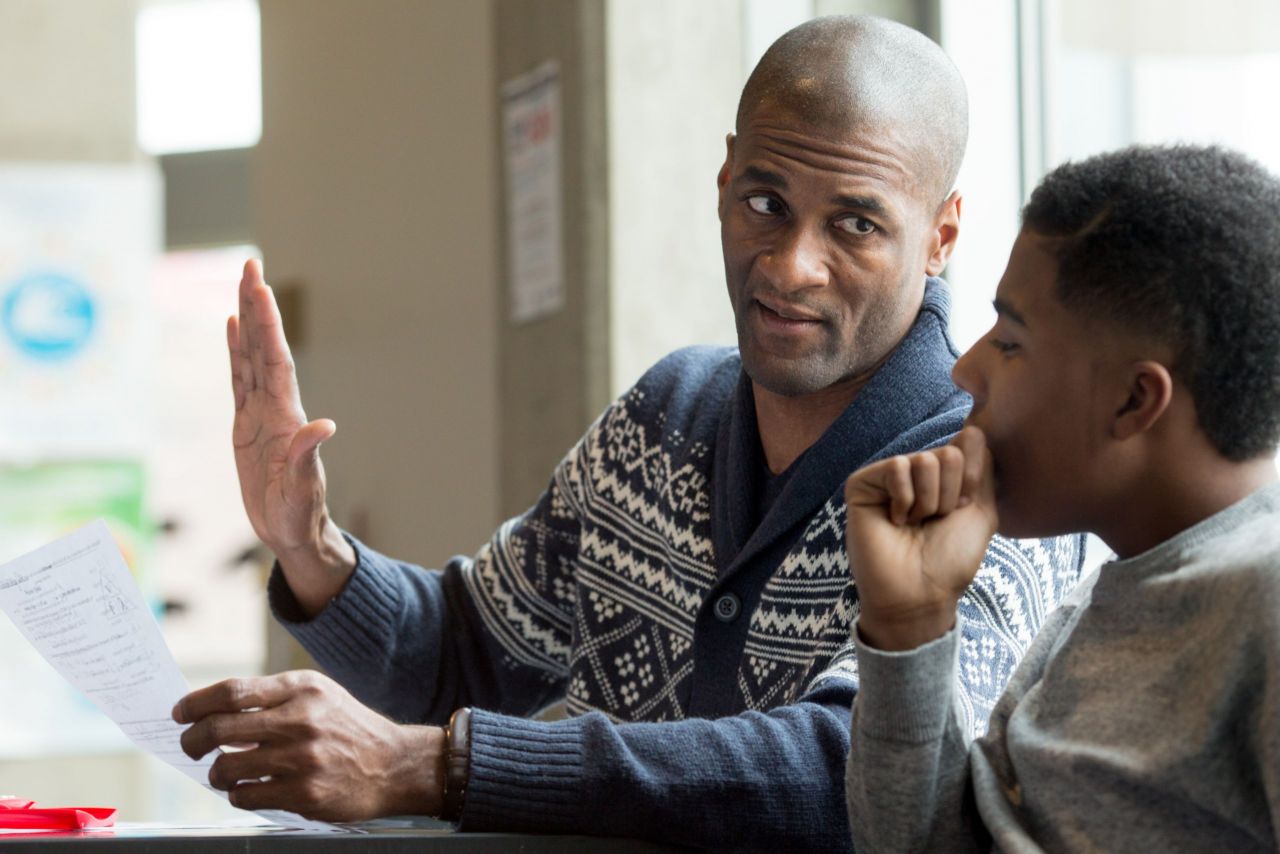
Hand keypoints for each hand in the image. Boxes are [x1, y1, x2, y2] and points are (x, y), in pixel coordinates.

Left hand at [174, 671, 444, 820]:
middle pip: (220, 729)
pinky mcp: (304, 794)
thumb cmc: (348, 727)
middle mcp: (301, 720)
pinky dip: (237, 793)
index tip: (180, 713)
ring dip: (215, 773)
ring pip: (227, 767)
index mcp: (302, 689)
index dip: (196, 704)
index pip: (233, 692)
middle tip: (189, 746)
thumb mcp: (319, 695)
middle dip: (192, 740)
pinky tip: (248, 789)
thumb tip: (214, 711)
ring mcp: (302, 759)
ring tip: (223, 772)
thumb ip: (273, 698)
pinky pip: (246, 796)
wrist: (394, 765)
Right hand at [229, 259, 353, 614]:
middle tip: (250, 265)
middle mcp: (275, 407)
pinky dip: (235, 352)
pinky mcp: (246, 425)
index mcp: (286, 416)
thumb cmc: (298, 514)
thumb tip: (323, 426)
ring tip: (242, 284)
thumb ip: (306, 457)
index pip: (276, 360)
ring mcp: (260, 413)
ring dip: (248, 320)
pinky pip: (238, 380)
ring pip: (251, 357)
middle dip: (257, 307)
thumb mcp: (301, 489)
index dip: (268, 325)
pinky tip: (232, 328)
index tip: (260, 288)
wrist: (292, 532)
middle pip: (263, 347)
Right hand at [844, 426, 997, 650]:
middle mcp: (915, 475)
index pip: (966, 446)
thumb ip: (982, 468)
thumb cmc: (950, 560)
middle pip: (949, 453)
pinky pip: (896, 466)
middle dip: (949, 494)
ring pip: (924, 459)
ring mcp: (888, 478)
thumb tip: (973, 428)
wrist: (919, 593)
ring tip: (912, 524)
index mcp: (942, 478)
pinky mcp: (862, 484)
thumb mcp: (981, 512)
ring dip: (928, 501)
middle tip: (932, 522)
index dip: (971, 480)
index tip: (961, 511)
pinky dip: (904, 499)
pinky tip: (894, 521)